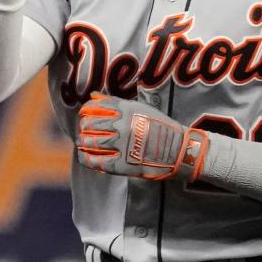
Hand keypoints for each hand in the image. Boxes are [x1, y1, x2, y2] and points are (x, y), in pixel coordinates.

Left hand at [76, 93, 208, 179]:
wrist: (178, 151)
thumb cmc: (159, 128)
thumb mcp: (140, 108)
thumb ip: (115, 102)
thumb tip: (93, 96)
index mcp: (127, 110)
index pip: (94, 108)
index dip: (84, 112)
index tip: (84, 116)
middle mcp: (123, 127)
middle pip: (90, 125)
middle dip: (82, 128)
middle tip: (82, 131)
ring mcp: (122, 146)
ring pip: (90, 143)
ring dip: (82, 142)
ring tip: (82, 143)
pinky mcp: (122, 164)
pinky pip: (97, 161)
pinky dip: (86, 158)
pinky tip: (83, 156)